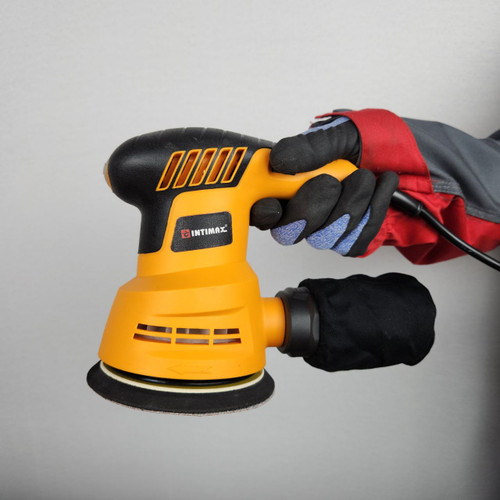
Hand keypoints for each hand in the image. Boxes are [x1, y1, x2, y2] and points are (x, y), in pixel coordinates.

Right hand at [251, 117, 398, 256]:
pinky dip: (372, 210)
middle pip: (288, 232)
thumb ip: (308, 147)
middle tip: (332, 181)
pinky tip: (380, 188)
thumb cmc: (371, 142)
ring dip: (351, 202)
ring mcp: (324, 229)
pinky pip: (353, 240)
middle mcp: (301, 211)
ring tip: (365, 176)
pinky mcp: (348, 241)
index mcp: (287, 184)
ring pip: (324, 237)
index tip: (274, 204)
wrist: (408, 156)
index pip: (259, 210)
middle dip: (314, 206)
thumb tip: (278, 160)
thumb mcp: (339, 133)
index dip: (262, 212)